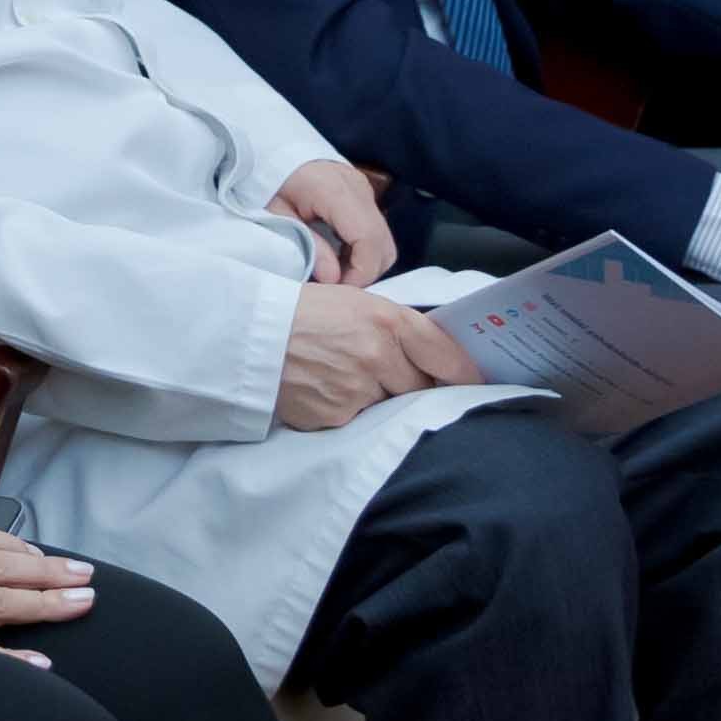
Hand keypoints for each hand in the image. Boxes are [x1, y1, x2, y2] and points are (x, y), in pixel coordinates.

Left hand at [269, 158, 399, 288]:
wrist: (271, 151)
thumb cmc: (269, 182)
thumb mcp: (277, 216)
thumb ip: (309, 246)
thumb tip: (333, 278)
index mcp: (334, 191)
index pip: (367, 238)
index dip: (360, 271)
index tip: (341, 288)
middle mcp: (357, 188)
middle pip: (383, 243)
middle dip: (365, 271)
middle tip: (336, 283)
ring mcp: (363, 190)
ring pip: (384, 240)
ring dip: (366, 262)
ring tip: (336, 270)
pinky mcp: (363, 194)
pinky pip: (375, 230)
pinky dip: (363, 250)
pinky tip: (338, 255)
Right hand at [274, 284, 480, 431]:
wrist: (245, 335)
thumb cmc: (300, 311)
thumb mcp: (353, 302)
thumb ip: (394, 327)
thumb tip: (431, 356)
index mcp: (386, 320)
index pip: (445, 354)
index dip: (465, 373)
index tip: (476, 383)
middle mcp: (377, 356)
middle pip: (421, 387)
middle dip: (414, 387)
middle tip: (392, 377)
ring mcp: (356, 390)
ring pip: (388, 405)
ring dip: (377, 397)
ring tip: (344, 377)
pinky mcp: (335, 416)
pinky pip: (357, 419)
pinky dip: (346, 409)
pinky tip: (324, 389)